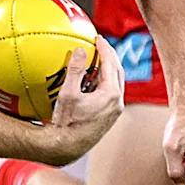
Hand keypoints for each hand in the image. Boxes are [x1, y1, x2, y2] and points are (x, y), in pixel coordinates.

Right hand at [49, 36, 123, 158]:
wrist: (67, 147)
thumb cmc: (66, 122)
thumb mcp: (68, 94)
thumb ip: (75, 70)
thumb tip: (80, 50)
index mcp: (110, 95)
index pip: (111, 64)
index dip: (105, 48)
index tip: (97, 37)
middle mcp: (117, 102)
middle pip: (118, 71)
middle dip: (110, 55)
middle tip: (100, 44)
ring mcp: (114, 110)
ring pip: (116, 82)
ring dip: (109, 68)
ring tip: (98, 57)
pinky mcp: (109, 116)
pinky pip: (111, 92)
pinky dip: (105, 80)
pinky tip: (92, 78)